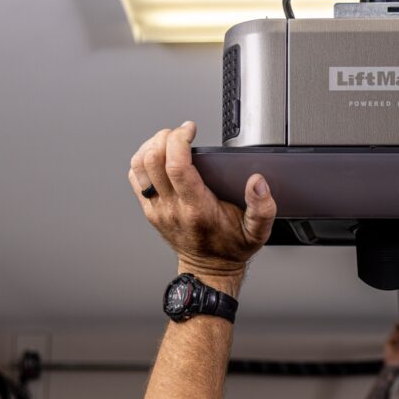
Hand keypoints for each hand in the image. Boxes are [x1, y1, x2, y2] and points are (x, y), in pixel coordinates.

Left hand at [129, 121, 277, 277]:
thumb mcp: (257, 232)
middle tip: (181, 134)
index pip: (177, 166)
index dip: (180, 140)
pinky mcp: (150, 209)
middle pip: (153, 159)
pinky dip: (143, 160)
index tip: (190, 130)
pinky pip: (135, 177)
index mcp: (197, 209)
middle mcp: (173, 208)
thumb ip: (263, 208)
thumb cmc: (230, 248)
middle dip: (166, 137)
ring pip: (139, 165)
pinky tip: (159, 157)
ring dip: (151, 145)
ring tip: (169, 141)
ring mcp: (157, 209)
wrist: (209, 269)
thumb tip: (258, 182)